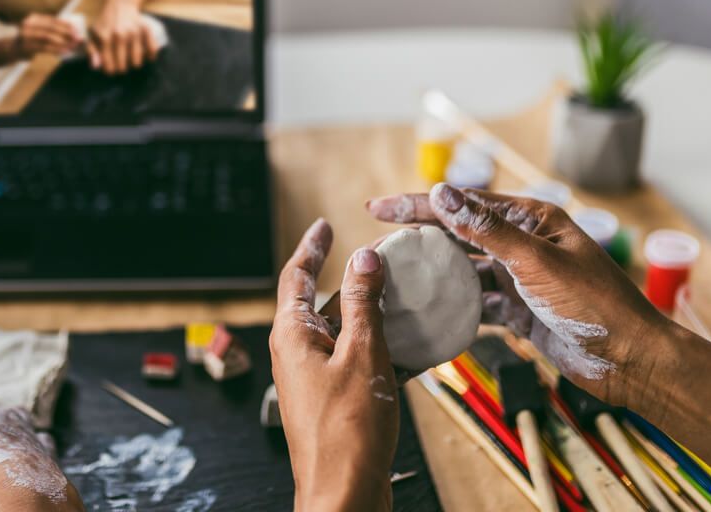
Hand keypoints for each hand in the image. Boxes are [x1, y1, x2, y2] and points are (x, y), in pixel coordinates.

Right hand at [16, 14, 80, 58]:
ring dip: (62, 42)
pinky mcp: (26, 47)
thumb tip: (72, 31)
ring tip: (73, 45)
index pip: (52, 20)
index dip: (65, 24)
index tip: (77, 29)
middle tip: (77, 38)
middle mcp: (28, 24)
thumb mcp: (38, 30)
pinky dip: (56, 49)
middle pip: (51, 28)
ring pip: (48, 37)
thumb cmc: (31, 40)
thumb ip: (51, 28)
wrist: (13, 49)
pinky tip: (65, 51)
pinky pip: (44, 48)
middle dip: (66, 32)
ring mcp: (26, 35)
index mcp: (33, 18)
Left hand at [88, 0, 157, 74]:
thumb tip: (96, 67)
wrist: (120, 4)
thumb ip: (91, 51)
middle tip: (121, 64)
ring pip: (137, 62)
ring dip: (134, 64)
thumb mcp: (93, 34)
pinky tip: (146, 57)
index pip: (108, 66)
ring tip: (131, 59)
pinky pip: (152, 50)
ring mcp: (134, 32)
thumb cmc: (105, 23)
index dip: (110, 71)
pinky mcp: (145, 29)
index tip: (111, 69)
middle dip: (121, 68)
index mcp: (104, 38)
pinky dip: (150, 56)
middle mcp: (120, 35)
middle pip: (123, 67)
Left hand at [271, 219, 398, 511]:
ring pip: (348, 334)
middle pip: (326, 304)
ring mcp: (316, 379)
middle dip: (357, 282)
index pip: (297, 277)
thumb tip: (364, 259)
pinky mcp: (336, 402)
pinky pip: (360, 363)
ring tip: (411, 297)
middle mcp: (298, 353)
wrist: (345, 497)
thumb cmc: (347, 432)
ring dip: (377, 317)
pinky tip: (417, 346)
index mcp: (292, 335)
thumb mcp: (361, 355)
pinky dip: (385, 351)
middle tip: (388, 260)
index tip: (325, 225)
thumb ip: (364, 305)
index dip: (312, 248)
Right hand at [367, 183, 666, 406]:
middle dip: (418, 238)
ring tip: (395, 277)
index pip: (464, 204)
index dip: (418, 204)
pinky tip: (428, 312)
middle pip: (460, 234)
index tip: (377, 208)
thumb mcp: (536, 262)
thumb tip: (442, 193)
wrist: (632, 363)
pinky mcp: (521, 311)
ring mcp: (521, 279)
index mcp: (532, 219)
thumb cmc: (595, 305)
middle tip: (377, 242)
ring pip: (465, 270)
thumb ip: (485, 229)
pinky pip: (478, 303)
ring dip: (433, 274)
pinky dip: (454, 307)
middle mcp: (524, 244)